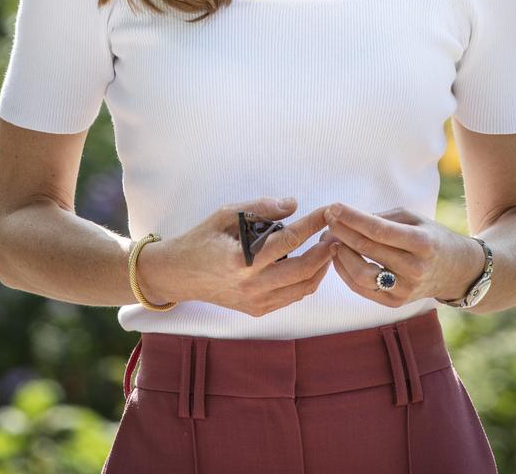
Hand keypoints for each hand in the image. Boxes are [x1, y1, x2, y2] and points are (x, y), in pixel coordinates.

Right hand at [138, 197, 337, 316]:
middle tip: (337, 231)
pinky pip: (292, 297)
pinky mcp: (257, 310)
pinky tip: (312, 264)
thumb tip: (293, 204)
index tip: (328, 211)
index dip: (313, 224)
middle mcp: (251, 286)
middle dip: (326, 249)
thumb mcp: (225, 215)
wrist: (178, 275)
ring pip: (303, 288)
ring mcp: (255, 302)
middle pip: (304, 269)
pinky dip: (307, 281)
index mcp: (242, 260)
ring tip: (328, 246)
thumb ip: (259, 208)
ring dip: (321, 267)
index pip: (289, 240)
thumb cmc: (201, 240)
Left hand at [318, 204, 485, 306]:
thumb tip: (348, 218)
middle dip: (341, 232)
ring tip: (330, 239)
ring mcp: (405, 290)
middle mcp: (414, 269)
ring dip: (340, 254)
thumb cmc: (431, 237)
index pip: (379, 230)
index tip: (333, 207)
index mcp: (422, 243)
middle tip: (327, 219)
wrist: (457, 271)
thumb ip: (382, 217)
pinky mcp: (395, 303)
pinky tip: (339, 256)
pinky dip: (345, 271)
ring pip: (360, 274)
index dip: (353, 218)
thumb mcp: (414, 219)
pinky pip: (362, 289)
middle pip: (367, 250)